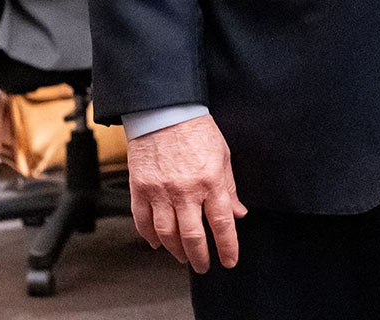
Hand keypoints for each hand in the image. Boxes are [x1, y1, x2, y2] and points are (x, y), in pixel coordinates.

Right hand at [126, 114, 246, 272]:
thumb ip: (229, 188)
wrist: (164, 113)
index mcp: (211, 181)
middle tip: (203, 267)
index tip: (230, 261)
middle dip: (200, 257)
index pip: (222, 224)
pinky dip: (150, 237)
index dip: (228, 247)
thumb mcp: (223, 156)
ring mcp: (160, 192)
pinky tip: (157, 243)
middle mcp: (185, 191)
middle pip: (193, 236)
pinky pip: (143, 222)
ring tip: (183, 256)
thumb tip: (238, 213)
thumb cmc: (197, 131)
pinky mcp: (140, 189)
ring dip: (175, 250)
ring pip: (166, 234)